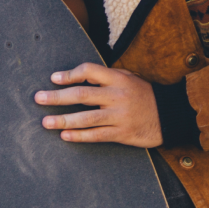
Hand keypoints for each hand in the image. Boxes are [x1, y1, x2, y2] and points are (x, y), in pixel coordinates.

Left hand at [34, 63, 161, 147]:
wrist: (170, 115)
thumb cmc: (143, 94)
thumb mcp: (128, 78)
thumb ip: (105, 77)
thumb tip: (76, 76)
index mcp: (118, 78)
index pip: (89, 71)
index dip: (69, 74)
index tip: (53, 78)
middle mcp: (117, 96)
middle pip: (82, 95)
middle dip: (57, 97)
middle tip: (39, 98)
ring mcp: (120, 115)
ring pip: (87, 118)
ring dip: (63, 120)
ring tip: (46, 122)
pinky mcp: (123, 133)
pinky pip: (97, 135)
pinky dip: (80, 136)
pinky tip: (65, 136)